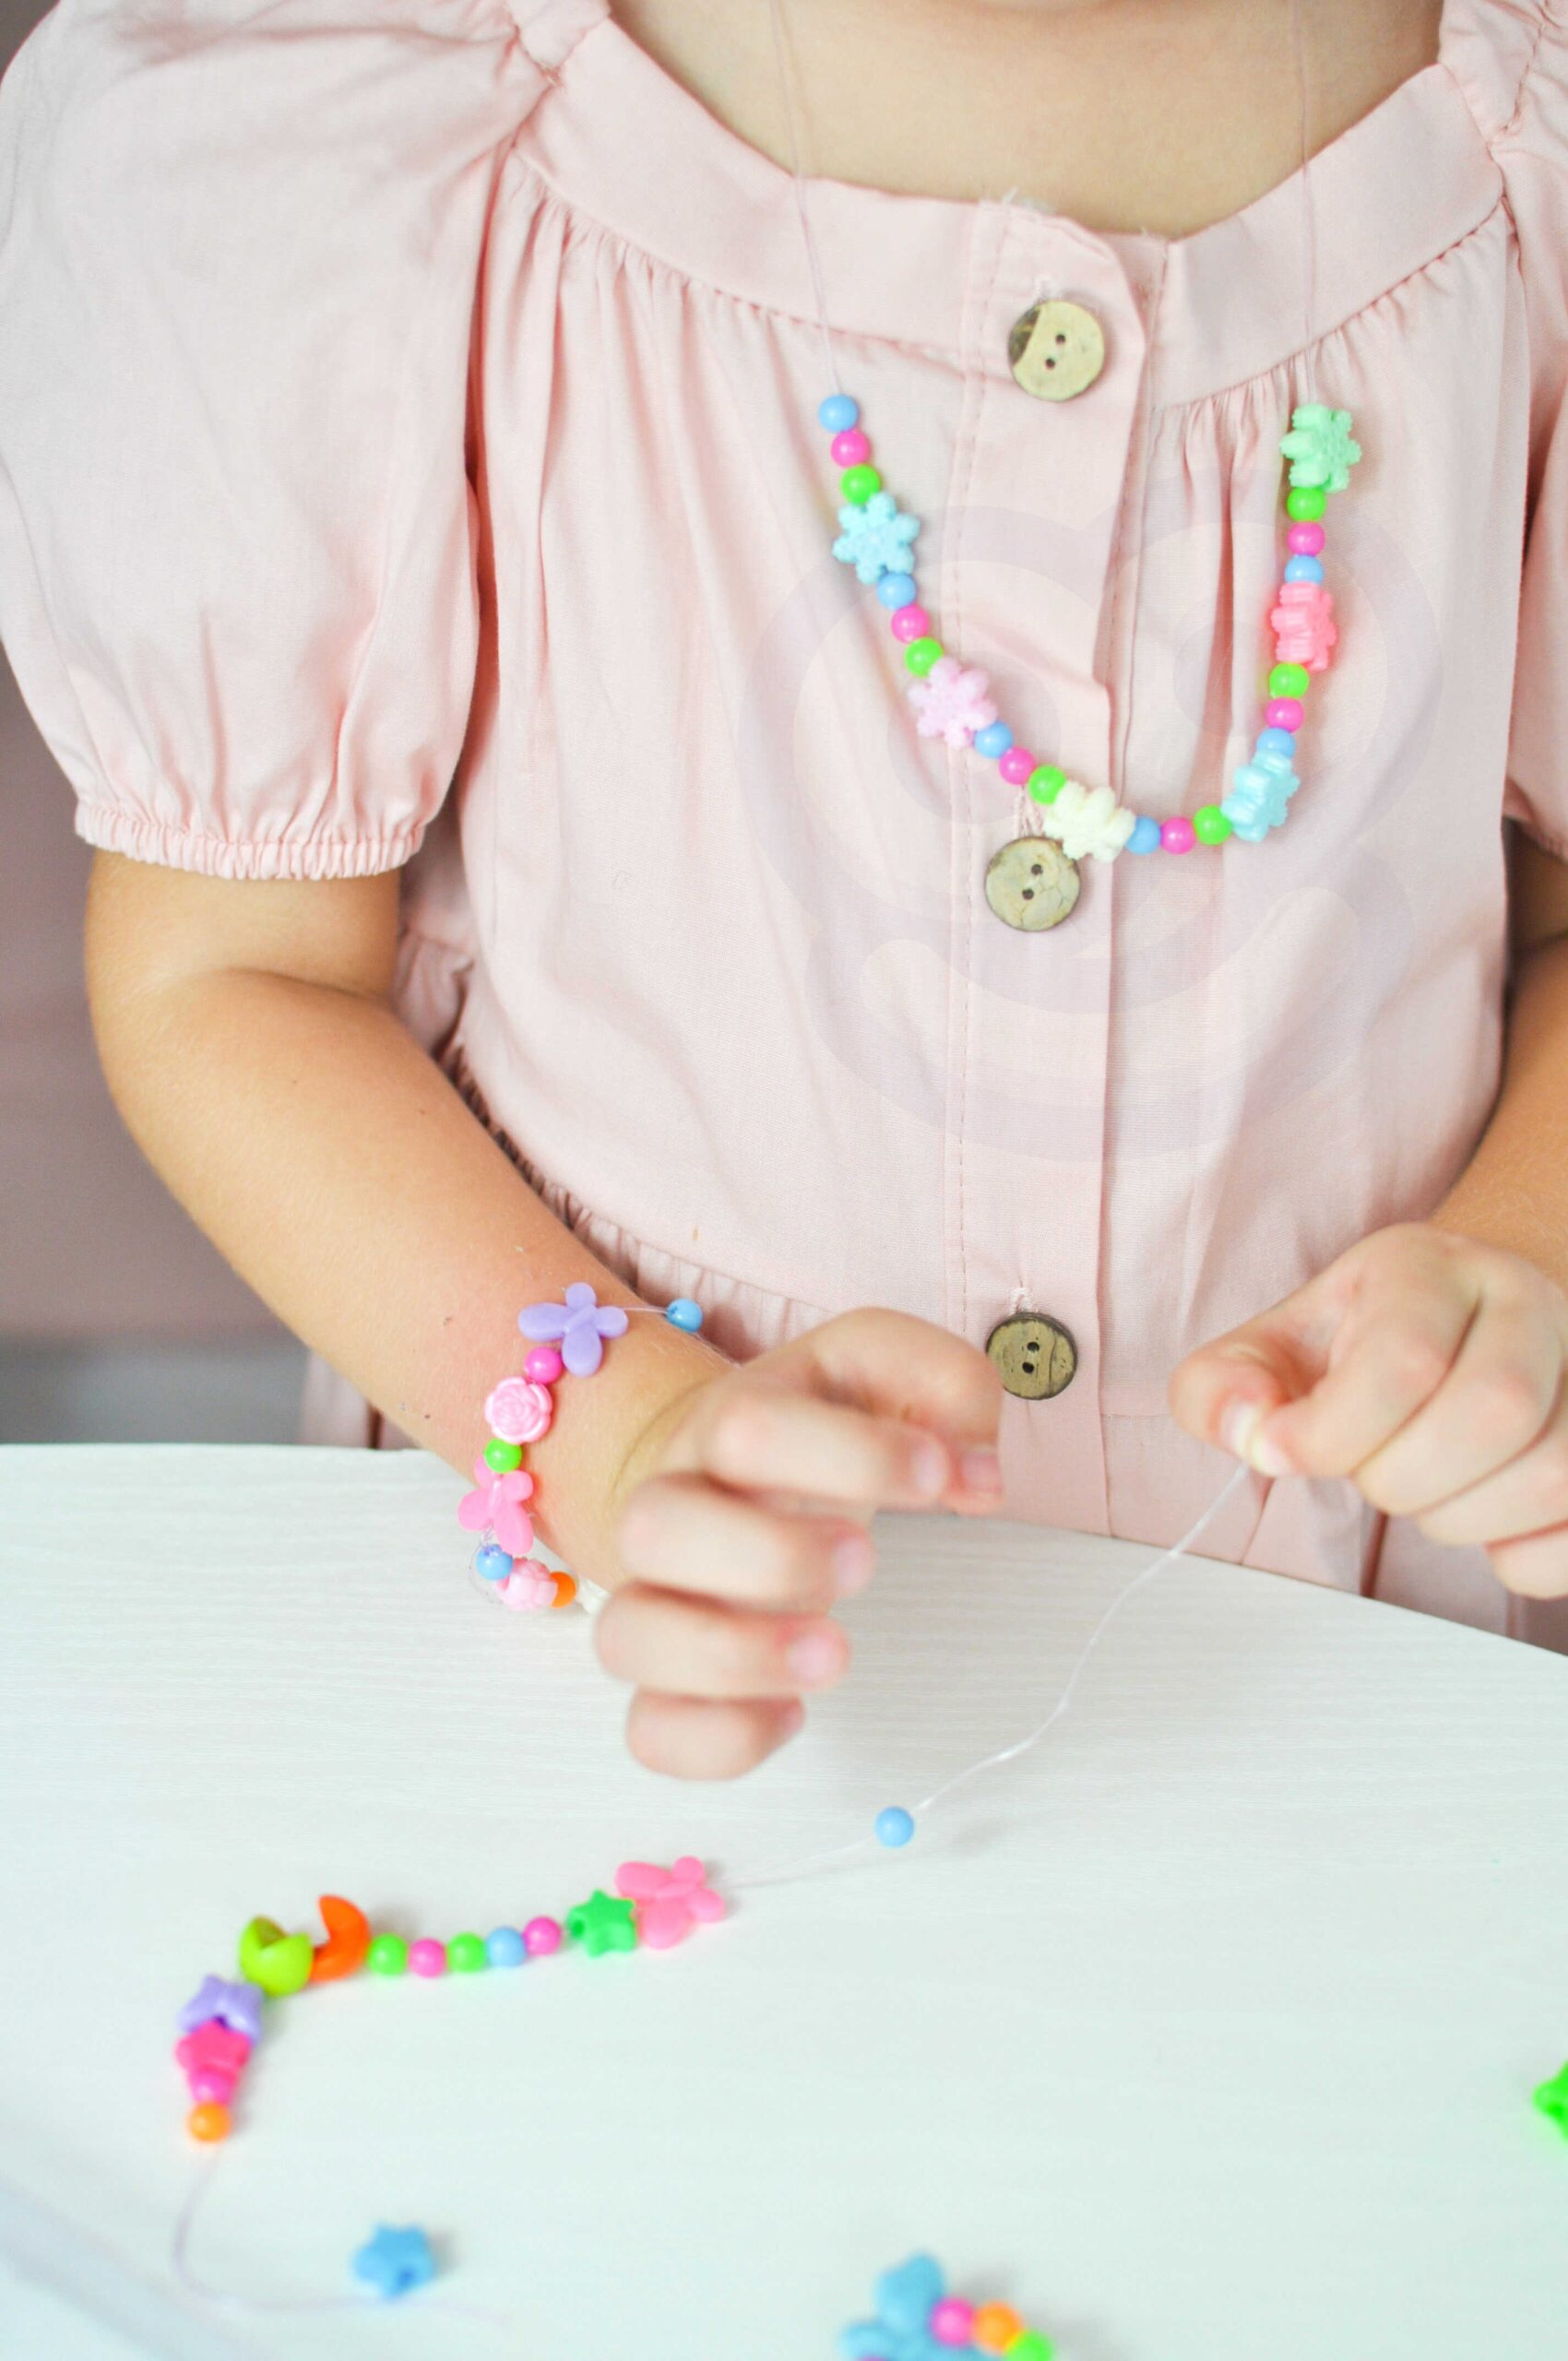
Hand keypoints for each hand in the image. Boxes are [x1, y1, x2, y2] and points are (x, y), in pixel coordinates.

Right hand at [593, 1308, 1005, 1778]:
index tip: (937, 1476)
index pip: (747, 1425)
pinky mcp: (670, 1683)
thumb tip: (978, 1474)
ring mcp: (659, 1600)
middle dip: (771, 1554)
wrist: (712, 1472)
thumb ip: (945, 1382)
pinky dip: (718, 1738)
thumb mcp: (878, 1371)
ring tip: (835, 1652)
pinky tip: (794, 1715)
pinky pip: (651, 1731)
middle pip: (654, 1526)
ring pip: (628, 1636)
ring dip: (733, 1656)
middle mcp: (672, 1508)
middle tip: (866, 1560)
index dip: (852, 1453)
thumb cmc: (810, 1429)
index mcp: (723, 1424)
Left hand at [1171, 1223, 1567, 1599]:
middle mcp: (1527, 1304)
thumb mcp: (1270, 1349)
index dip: (1330, 1434)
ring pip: (1556, 1475)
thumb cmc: (1362, 1343)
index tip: (1283, 1452)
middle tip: (1369, 1474)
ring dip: (1465, 1519)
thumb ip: (1221, 1389)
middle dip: (1404, 1477)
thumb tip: (1251, 1433)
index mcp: (1430, 1268)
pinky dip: (1523, 1558)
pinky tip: (1484, 1525)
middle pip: (1495, 1413)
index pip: (1405, 1357)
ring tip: (1425, 1493)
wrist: (1458, 1321)